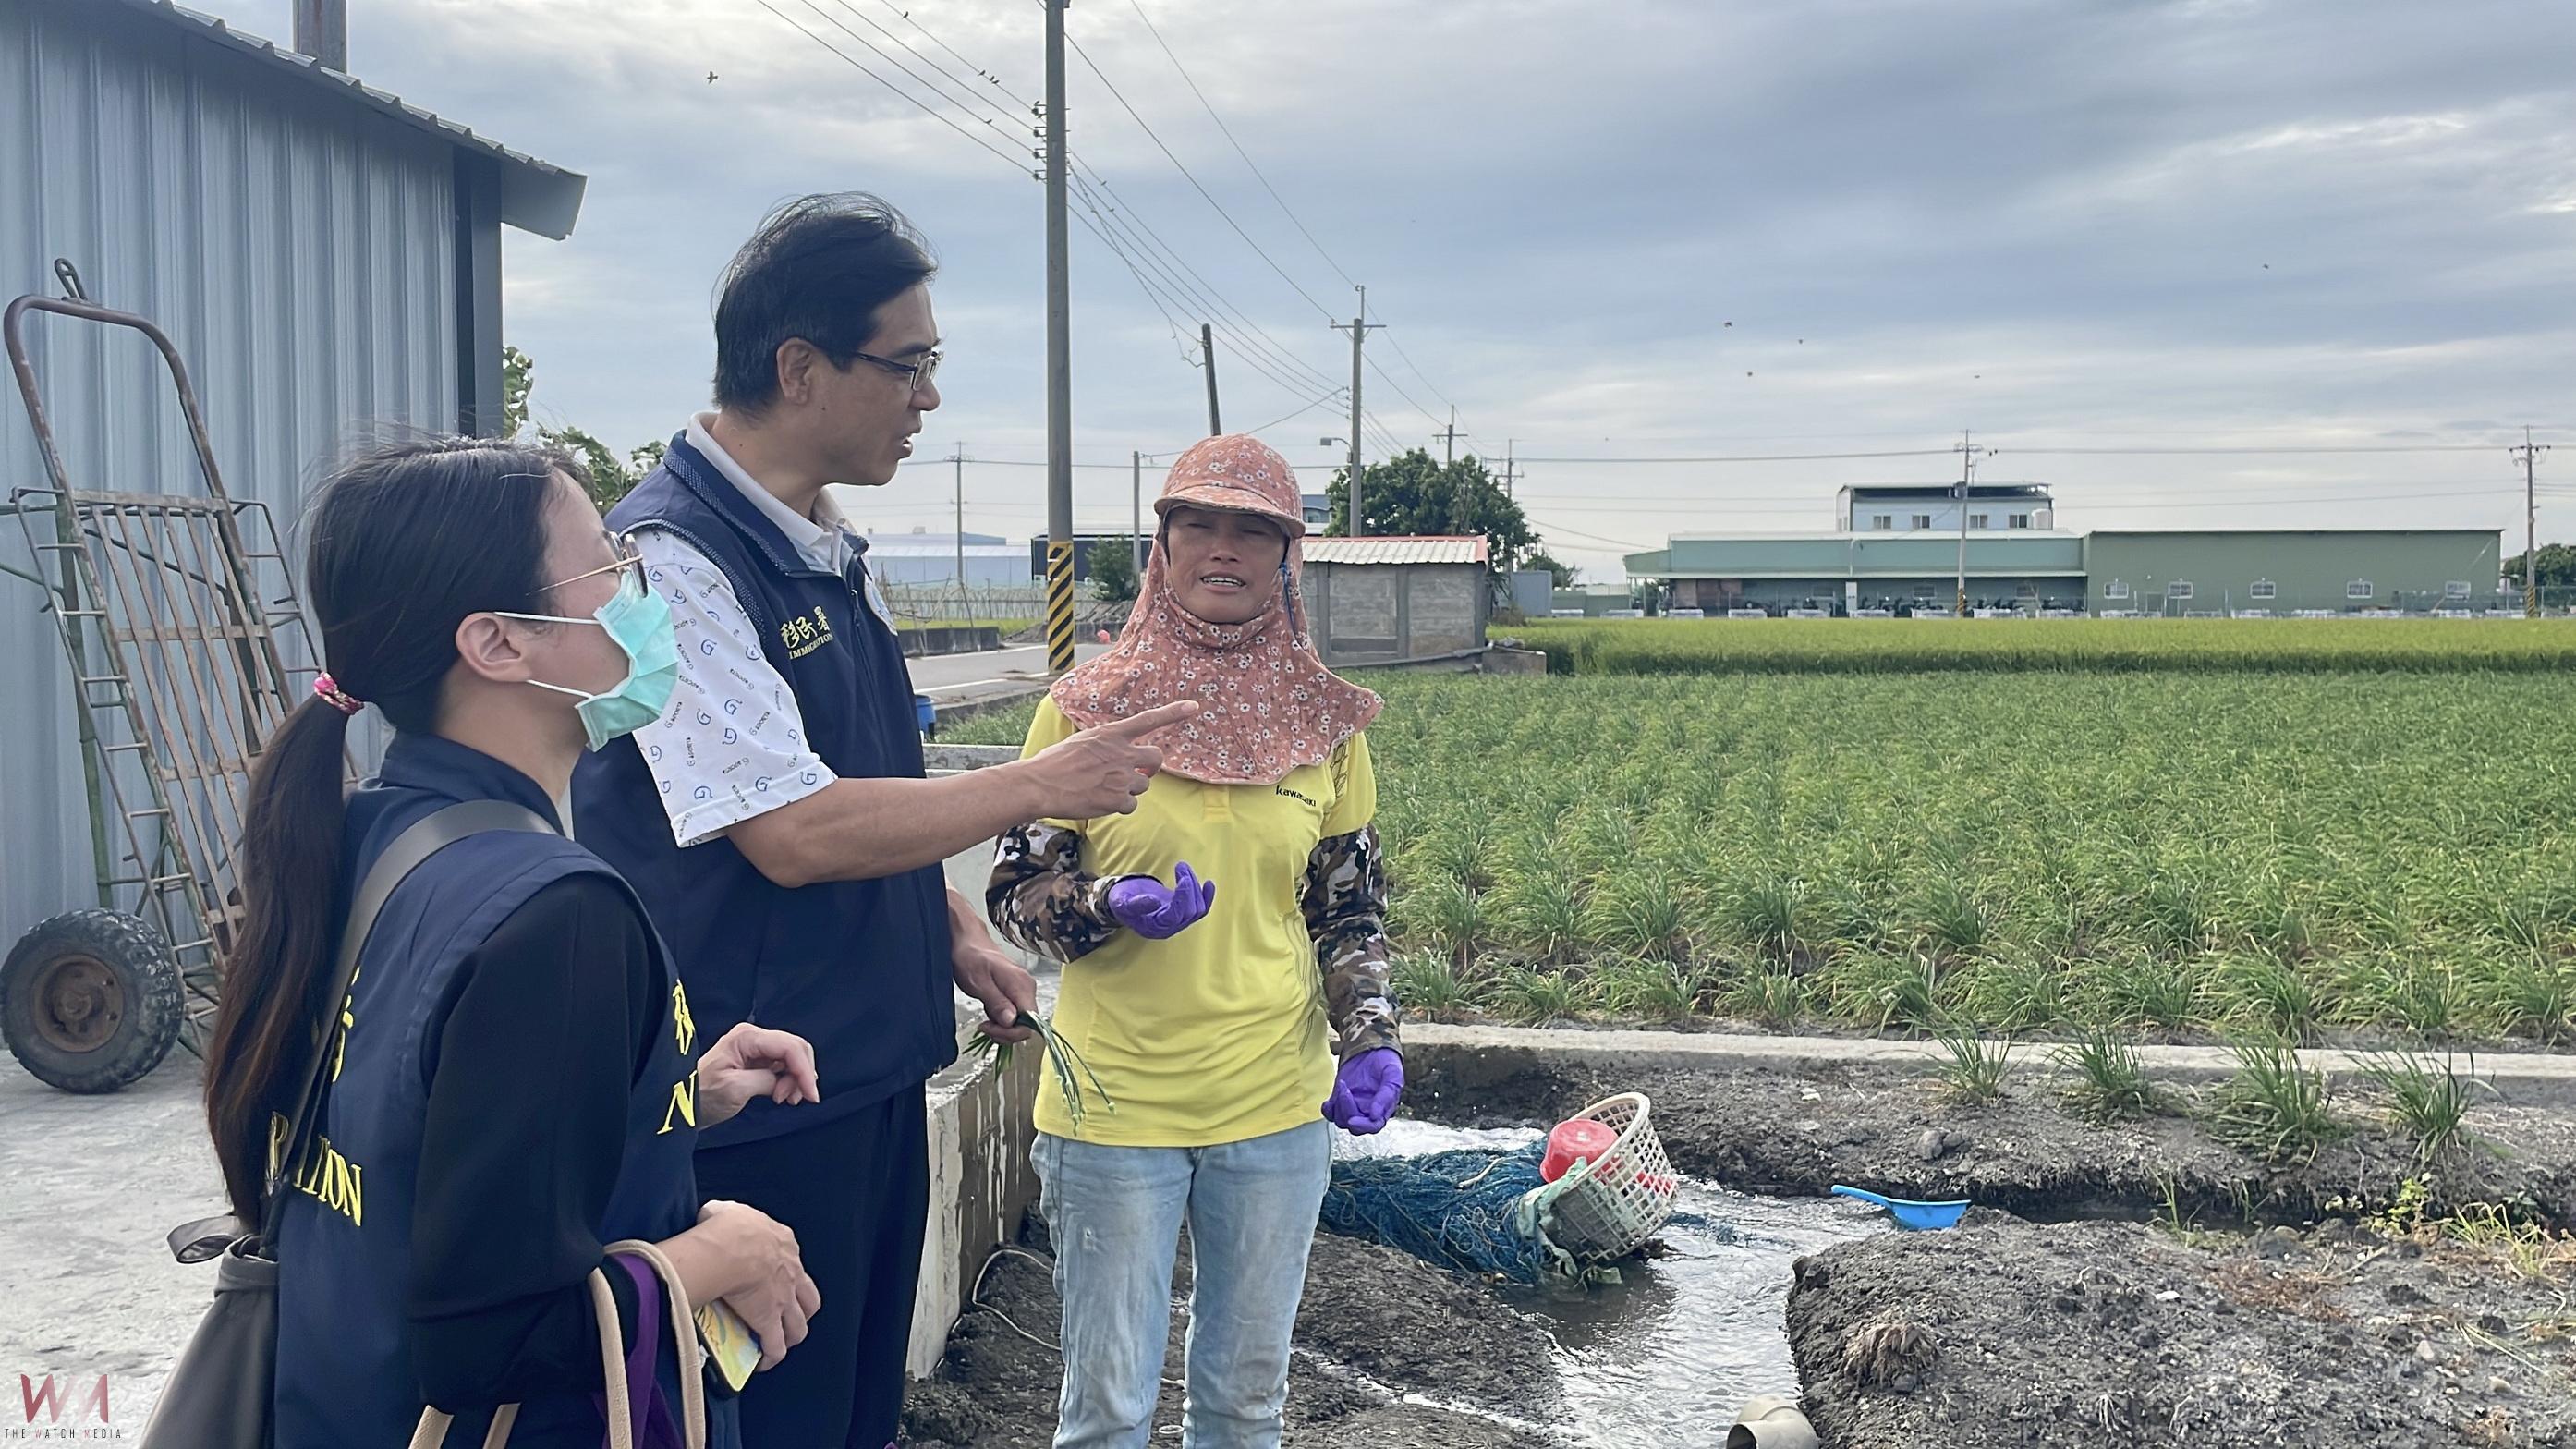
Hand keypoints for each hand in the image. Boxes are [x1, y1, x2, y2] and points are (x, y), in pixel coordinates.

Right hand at [691, 1201, 817, 1371]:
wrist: (730, 1248)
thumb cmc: (727, 1227)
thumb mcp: (727, 1211)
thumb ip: (726, 1215)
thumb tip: (713, 1217)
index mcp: (783, 1244)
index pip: (790, 1260)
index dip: (783, 1274)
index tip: (768, 1282)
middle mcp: (792, 1273)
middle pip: (808, 1297)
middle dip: (800, 1309)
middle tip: (785, 1316)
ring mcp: (784, 1299)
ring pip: (799, 1325)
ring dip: (791, 1336)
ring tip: (778, 1342)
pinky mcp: (770, 1321)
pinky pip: (776, 1346)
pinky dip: (771, 1356)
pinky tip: (763, 1363)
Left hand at [697, 1023, 819, 1126]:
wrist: (684, 1106)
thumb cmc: (702, 1096)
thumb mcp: (734, 1089)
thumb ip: (766, 1080)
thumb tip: (785, 1082)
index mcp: (746, 1037)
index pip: (789, 1047)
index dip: (804, 1070)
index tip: (811, 1096)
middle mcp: (754, 1036)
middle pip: (796, 1048)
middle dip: (801, 1074)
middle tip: (792, 1100)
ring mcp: (756, 1047)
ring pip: (794, 1057)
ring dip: (797, 1079)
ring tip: (785, 1099)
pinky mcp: (758, 1060)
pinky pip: (785, 1065)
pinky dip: (790, 1080)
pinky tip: (783, 1094)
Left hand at [953, 937, 1038, 1044]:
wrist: (966, 941)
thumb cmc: (970, 957)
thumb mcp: (979, 983)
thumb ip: (997, 1002)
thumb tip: (1011, 1022)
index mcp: (1022, 986)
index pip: (1031, 1023)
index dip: (1011, 1032)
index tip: (989, 1027)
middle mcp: (1027, 989)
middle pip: (1027, 1025)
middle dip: (1005, 1032)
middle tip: (984, 1026)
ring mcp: (1022, 991)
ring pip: (1020, 1021)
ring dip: (1002, 1027)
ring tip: (984, 1018)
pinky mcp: (1015, 992)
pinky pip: (1015, 1014)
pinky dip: (1001, 1019)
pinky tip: (989, 1011)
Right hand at [1021, 700, 1202, 817]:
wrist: (1040, 785)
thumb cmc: (1054, 763)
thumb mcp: (1081, 742)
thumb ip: (1106, 745)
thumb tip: (1119, 755)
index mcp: (1110, 734)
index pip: (1149, 720)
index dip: (1173, 712)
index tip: (1194, 707)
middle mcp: (1121, 753)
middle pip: (1156, 758)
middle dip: (1150, 765)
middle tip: (1137, 771)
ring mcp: (1121, 777)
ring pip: (1142, 785)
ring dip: (1128, 788)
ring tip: (1101, 788)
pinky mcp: (1117, 799)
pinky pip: (1131, 805)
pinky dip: (1119, 806)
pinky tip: (1100, 801)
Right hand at [1105, 863, 1216, 939]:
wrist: (1123, 900)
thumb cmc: (1121, 901)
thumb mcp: (1122, 901)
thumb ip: (1137, 904)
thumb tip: (1155, 901)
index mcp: (1153, 927)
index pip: (1175, 916)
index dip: (1183, 898)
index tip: (1184, 879)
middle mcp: (1168, 928)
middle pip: (1189, 912)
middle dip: (1189, 888)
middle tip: (1180, 866)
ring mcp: (1177, 921)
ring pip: (1197, 908)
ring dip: (1194, 886)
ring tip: (1182, 867)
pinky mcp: (1182, 912)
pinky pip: (1200, 909)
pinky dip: (1206, 897)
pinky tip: (1209, 884)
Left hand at [1323, 1048, 1403, 1134]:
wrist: (1372, 1048)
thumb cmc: (1386, 1062)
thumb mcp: (1393, 1074)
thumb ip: (1387, 1094)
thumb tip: (1374, 1115)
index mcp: (1383, 1109)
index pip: (1373, 1126)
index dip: (1363, 1126)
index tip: (1352, 1120)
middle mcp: (1367, 1112)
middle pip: (1355, 1126)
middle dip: (1347, 1112)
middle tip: (1346, 1091)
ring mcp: (1352, 1106)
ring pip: (1341, 1120)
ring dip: (1338, 1106)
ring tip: (1343, 1084)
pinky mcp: (1340, 1099)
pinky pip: (1331, 1113)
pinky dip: (1328, 1110)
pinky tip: (1329, 1101)